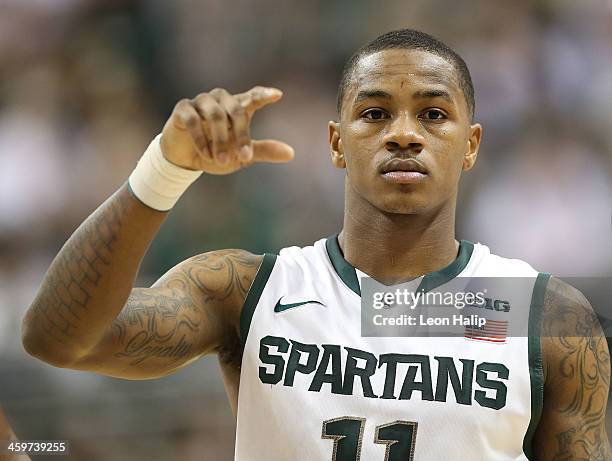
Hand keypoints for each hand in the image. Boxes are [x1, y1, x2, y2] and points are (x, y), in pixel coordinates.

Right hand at [160, 86, 293, 173]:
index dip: (264, 94)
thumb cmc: (217, 152)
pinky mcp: (183, 109)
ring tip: (220, 161)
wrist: (186, 160)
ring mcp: (201, 102)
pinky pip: (193, 120)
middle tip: (244, 158)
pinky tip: (206, 155)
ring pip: (215, 115)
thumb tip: (291, 154)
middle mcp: (221, 100)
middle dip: (241, 135)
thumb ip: (263, 151)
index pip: (253, 96)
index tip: (278, 95)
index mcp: (237, 107)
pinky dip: (201, 140)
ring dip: (220, 141)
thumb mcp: (241, 155)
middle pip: (236, 109)